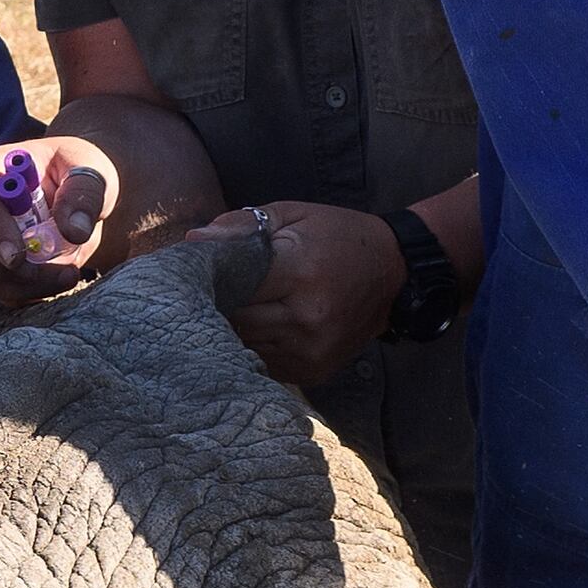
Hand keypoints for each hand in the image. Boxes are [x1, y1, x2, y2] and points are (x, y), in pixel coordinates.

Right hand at [0, 138, 118, 306]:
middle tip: (41, 273)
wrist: (77, 198)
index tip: (18, 257)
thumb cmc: (74, 172)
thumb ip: (84, 193)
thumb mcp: (89, 168)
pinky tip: (57, 279)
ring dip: (24, 286)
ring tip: (68, 274)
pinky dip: (29, 294)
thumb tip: (73, 231)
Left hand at [197, 202, 403, 388]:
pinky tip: (262, 326)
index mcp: (300, 272)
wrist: (394, 275)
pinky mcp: (312, 371)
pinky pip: (262, 362)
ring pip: (243, 345)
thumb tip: (194, 242)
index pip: (232, 283)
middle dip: (218, 305)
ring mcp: (310, 350)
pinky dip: (254, 345)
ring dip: (233, 328)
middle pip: (233, 319)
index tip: (200, 272)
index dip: (210, 278)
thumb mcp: (294, 215)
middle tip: (211, 291)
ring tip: (237, 307)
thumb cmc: (338, 238)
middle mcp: (305, 317)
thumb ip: (243, 228)